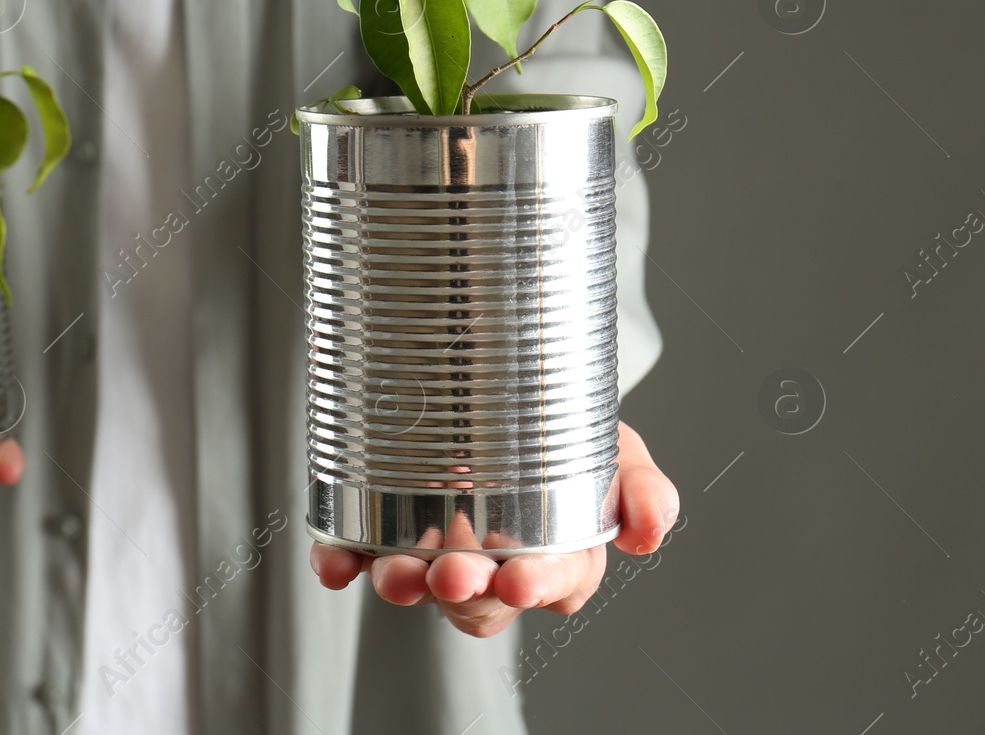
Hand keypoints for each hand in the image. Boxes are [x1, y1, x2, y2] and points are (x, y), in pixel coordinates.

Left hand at [309, 421, 677, 636]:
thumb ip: (641, 488)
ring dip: (402, 585)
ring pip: (416, 586)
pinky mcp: (377, 533)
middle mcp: (489, 564)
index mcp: (554, 555)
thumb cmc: (560, 433)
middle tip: (452, 572)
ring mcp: (431, 552)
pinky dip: (340, 563)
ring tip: (394, 572)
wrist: (498, 385)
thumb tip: (650, 533)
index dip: (539, 587)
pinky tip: (334, 563)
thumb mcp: (614, 449)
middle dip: (464, 591)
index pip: (554, 585)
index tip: (521, 580)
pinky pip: (354, 558)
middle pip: (478, 598)